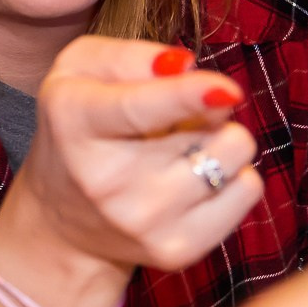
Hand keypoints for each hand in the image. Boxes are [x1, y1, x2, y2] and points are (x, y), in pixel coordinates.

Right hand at [1, 36, 263, 279]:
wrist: (61, 219)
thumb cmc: (79, 127)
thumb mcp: (79, 71)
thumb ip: (126, 56)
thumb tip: (183, 65)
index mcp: (75, 120)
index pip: (136, 110)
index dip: (186, 97)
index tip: (227, 90)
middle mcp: (104, 179)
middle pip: (206, 126)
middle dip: (206, 108)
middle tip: (169, 121)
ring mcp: (141, 221)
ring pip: (234, 155)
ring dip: (221, 140)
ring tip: (182, 149)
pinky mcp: (174, 250)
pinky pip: (246, 190)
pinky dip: (233, 177)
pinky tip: (195, 181)